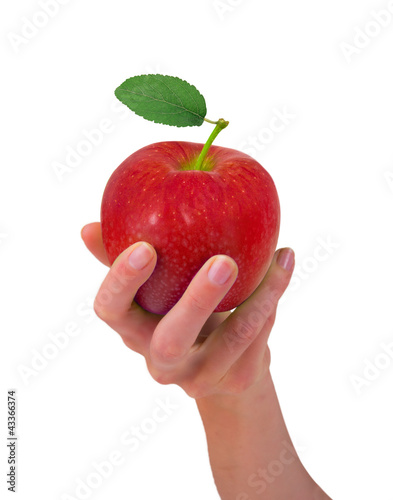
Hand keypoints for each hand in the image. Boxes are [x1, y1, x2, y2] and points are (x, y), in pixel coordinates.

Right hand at [81, 222, 294, 398]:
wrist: (221, 369)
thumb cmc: (179, 315)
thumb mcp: (154, 292)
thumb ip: (125, 262)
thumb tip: (87, 227)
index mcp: (134, 331)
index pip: (111, 312)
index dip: (121, 283)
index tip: (144, 247)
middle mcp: (161, 361)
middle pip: (171, 339)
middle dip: (196, 301)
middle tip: (223, 261)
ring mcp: (200, 377)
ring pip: (233, 339)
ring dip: (259, 295)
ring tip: (277, 255)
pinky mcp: (237, 378)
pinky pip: (259, 336)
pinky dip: (273, 296)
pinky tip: (284, 261)